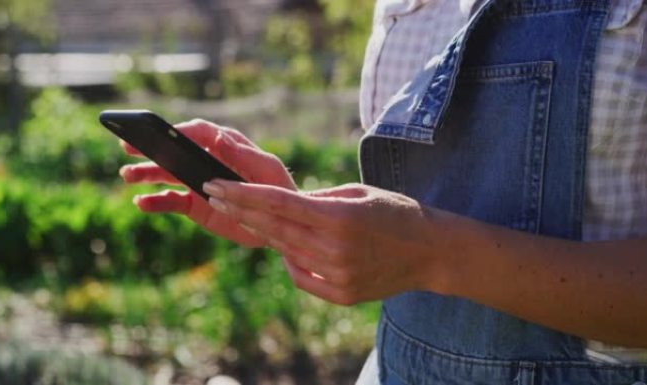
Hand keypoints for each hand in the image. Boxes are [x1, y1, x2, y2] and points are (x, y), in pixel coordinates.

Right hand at [119, 119, 295, 246]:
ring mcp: (197, 182)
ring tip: (127, 176)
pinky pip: (169, 201)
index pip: (198, 132)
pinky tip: (141, 203)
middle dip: (149, 148)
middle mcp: (206, 160)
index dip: (178, 130)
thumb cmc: (278, 189)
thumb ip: (242, 153)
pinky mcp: (194, 205)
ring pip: (166, 175)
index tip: (161, 134)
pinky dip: (154, 202)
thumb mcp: (266, 169)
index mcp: (224, 145)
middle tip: (127, 146)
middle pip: (173, 150)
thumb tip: (217, 135)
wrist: (279, 223)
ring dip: (145, 174)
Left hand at [202, 181, 452, 304]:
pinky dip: (290, 261)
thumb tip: (283, 201)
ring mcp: (337, 276)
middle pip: (274, 229)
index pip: (279, 204)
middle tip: (215, 195)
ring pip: (285, 253)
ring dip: (263, 233)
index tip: (217, 185)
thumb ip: (318, 198)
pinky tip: (285, 247)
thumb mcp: (359, 192)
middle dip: (240, 210)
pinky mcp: (341, 295)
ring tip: (244, 215)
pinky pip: (301, 277)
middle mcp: (334, 249)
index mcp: (338, 217)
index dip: (244, 194)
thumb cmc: (397, 212)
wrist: (431, 252)